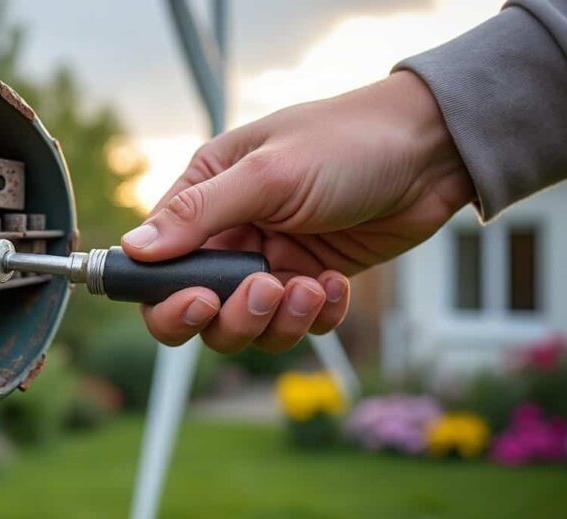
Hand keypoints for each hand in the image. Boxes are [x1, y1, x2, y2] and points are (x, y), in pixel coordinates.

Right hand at [122, 71, 473, 351]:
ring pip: (248, 328)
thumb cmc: (348, 141)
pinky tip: (336, 284)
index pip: (158, 264)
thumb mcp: (268, 173)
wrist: (431, 152)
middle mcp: (232, 234)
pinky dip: (316, 316)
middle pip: (200, 312)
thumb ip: (198, 214)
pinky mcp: (309, 281)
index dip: (168, 297)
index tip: (199, 302)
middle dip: (231, 316)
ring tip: (311, 286)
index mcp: (206, 195)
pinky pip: (296, 325)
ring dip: (278, 320)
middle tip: (266, 292)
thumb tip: (134, 249)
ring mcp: (271, 260)